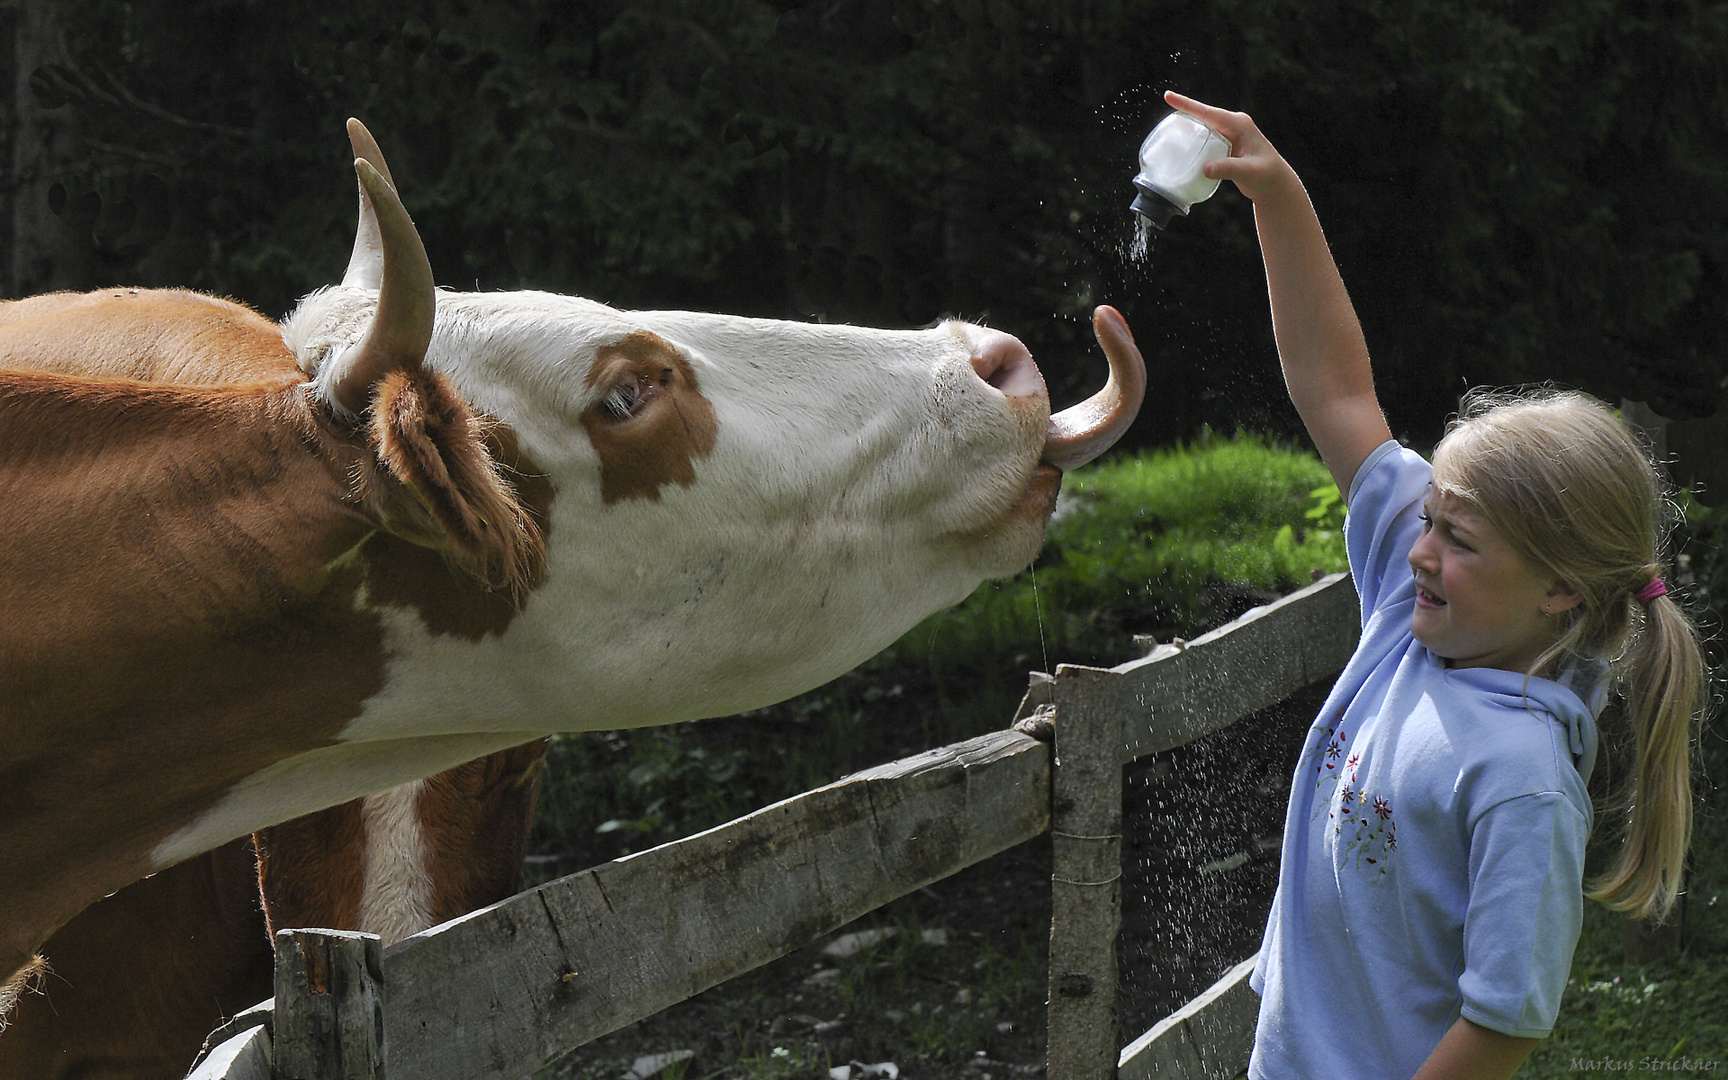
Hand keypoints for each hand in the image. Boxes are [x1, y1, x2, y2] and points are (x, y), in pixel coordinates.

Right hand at [1163, 91, 1302, 206]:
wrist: (1275, 184)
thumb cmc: (1266, 176)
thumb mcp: (1249, 172)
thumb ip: (1229, 168)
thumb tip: (1205, 168)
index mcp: (1238, 124)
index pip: (1208, 112)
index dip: (1187, 105)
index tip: (1168, 96)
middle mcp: (1232, 125)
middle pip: (1201, 118)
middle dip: (1183, 116)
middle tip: (1162, 123)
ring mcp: (1228, 135)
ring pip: (1201, 129)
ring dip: (1186, 131)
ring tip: (1166, 135)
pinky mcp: (1224, 146)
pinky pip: (1204, 140)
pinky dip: (1192, 144)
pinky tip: (1180, 149)